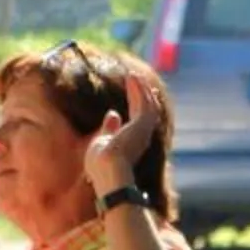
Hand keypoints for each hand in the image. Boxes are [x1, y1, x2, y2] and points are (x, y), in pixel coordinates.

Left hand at [85, 75, 159, 196]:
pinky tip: (133, 78)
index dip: (138, 104)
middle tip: (139, 81)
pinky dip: (139, 90)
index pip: (139, 119)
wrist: (107, 173)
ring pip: (148, 104)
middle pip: (147, 110)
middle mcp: (143, 135)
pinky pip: (144, 102)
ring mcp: (144, 130)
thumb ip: (109, 128)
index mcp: (134, 141)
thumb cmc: (101, 164)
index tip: (135, 92)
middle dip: (144, 95)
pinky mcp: (142, 124)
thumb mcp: (103, 142)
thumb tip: (112, 113)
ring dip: (142, 89)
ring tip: (136, 76)